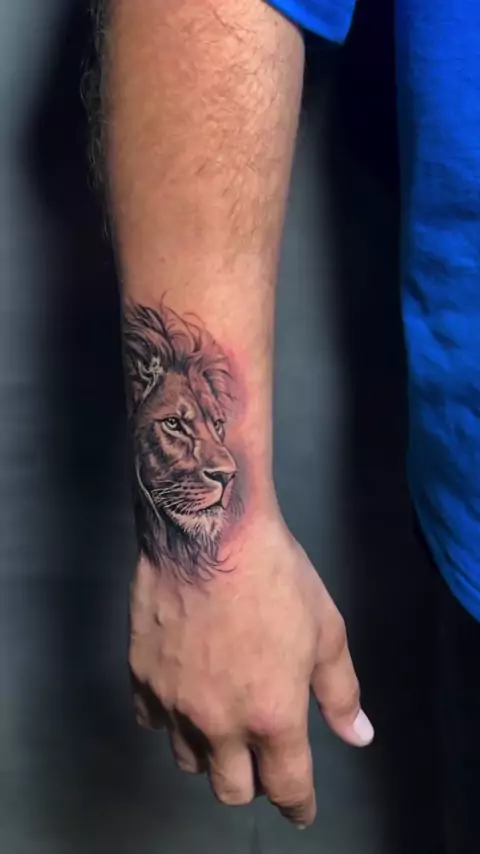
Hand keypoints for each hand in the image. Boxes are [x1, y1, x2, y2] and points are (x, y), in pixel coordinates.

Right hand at [129, 513, 373, 827]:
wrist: (208, 529)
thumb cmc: (275, 574)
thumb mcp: (326, 628)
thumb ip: (339, 690)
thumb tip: (358, 736)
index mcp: (272, 714)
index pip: (286, 785)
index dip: (298, 806)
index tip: (300, 810)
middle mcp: (219, 721)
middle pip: (231, 788)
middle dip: (253, 784)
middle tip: (262, 760)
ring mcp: (174, 701)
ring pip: (188, 759)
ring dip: (210, 753)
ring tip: (222, 725)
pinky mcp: (140, 675)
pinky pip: (151, 720)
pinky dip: (170, 719)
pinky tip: (183, 695)